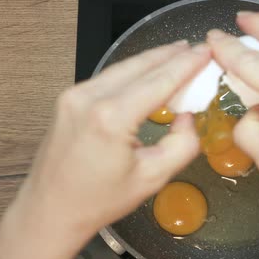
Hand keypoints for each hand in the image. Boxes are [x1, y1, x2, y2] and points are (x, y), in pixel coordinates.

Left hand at [13, 41, 209, 237]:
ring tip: (178, 54)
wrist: (50, 210)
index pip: (159, 81)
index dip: (187, 64)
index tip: (207, 51)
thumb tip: (187, 117)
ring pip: (123, 67)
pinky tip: (148, 72)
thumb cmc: (100, 200)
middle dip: (171, 55)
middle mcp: (89, 97)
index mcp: (111, 117)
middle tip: (197, 48)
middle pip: (140, 65)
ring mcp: (74, 95)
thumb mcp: (152, 178)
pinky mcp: (68, 99)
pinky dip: (133, 71)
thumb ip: (182, 144)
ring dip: (152, 60)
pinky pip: (108, 77)